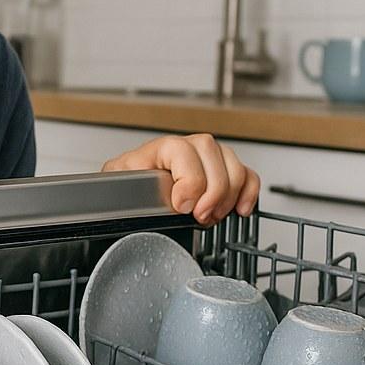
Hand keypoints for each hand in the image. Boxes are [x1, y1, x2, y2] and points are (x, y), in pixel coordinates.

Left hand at [102, 134, 259, 226]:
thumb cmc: (123, 191)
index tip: (182, 206)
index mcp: (157, 149)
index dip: (189, 180)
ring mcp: (205, 158)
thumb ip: (123, 188)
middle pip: (212, 153)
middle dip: (212, 191)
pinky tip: (239, 208)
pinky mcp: (221, 172)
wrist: (129, 194)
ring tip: (211, 215)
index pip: (183, 151)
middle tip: (200, 216)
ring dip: (229, 194)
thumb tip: (134, 200)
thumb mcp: (115, 187)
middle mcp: (184, 148)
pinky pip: (246, 174)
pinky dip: (249, 192)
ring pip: (232, 163)